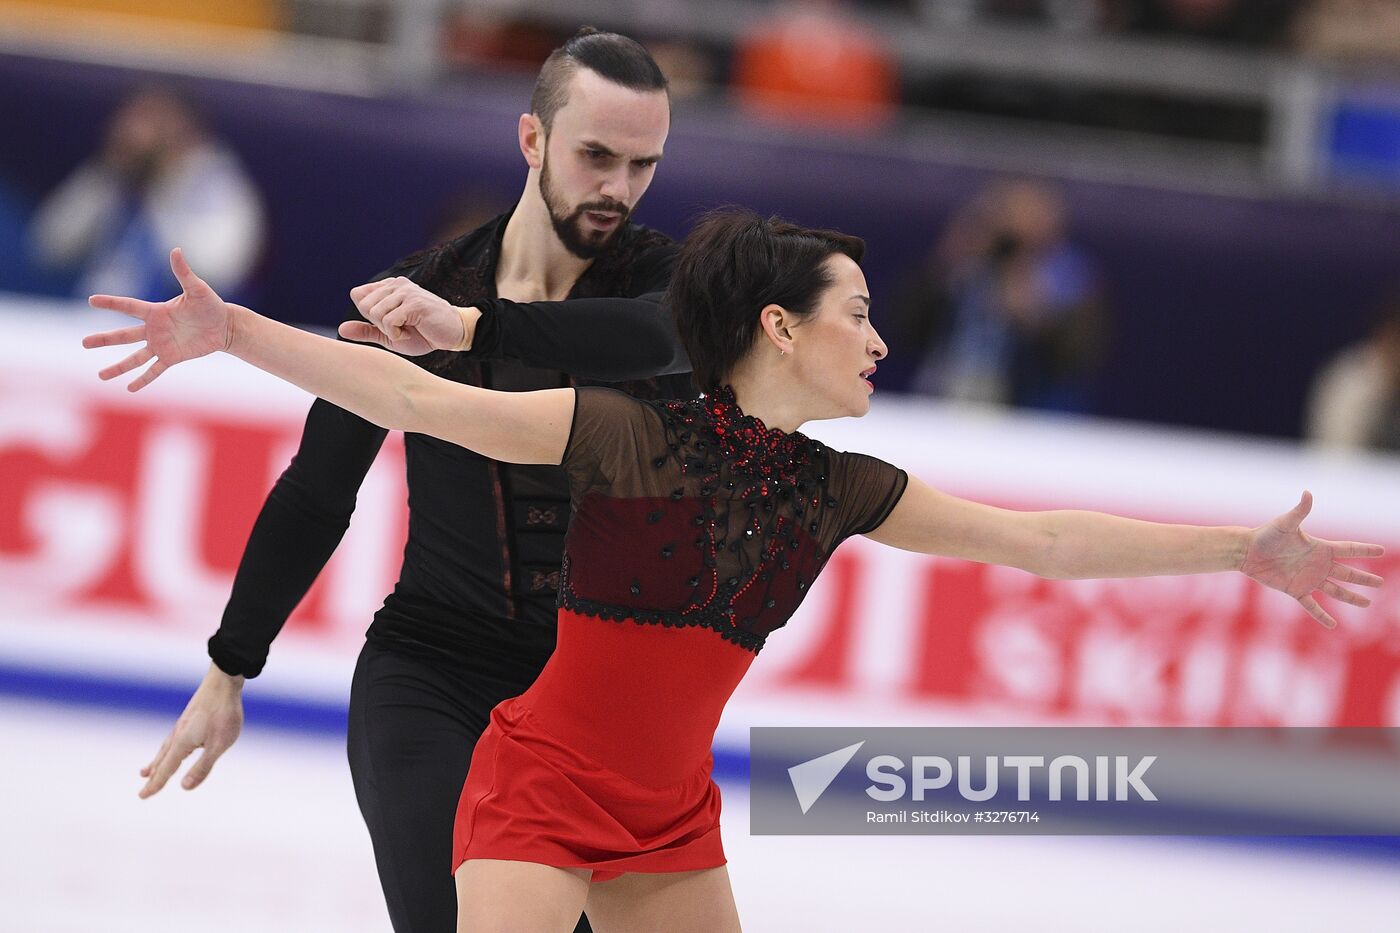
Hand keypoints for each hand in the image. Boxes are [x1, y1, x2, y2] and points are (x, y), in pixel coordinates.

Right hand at [84, 248, 232, 390]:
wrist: (224, 326)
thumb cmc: (211, 305)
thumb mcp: (197, 289)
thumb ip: (183, 273)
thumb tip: (175, 250)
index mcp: (156, 311)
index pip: (128, 306)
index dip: (111, 303)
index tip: (91, 300)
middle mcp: (154, 329)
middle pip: (124, 335)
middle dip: (104, 340)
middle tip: (83, 343)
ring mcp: (161, 345)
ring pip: (134, 358)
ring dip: (118, 367)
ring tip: (100, 376)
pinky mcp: (172, 357)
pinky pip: (154, 370)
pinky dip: (143, 379)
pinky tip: (130, 388)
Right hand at [140, 662, 244, 797]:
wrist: (223, 682)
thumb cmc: (224, 714)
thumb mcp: (218, 745)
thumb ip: (202, 767)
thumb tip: (184, 788)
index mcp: (182, 743)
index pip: (166, 769)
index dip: (155, 784)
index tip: (142, 796)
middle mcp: (178, 734)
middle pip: (162, 760)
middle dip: (153, 776)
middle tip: (143, 790)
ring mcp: (182, 725)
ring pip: (165, 748)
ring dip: (157, 762)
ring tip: (147, 771)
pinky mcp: (189, 718)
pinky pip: (172, 739)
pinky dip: (166, 749)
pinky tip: (172, 747)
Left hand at [340, 276, 478, 355]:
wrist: (455, 334)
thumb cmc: (424, 334)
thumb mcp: (390, 335)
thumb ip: (367, 330)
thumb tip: (341, 329)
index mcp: (389, 287)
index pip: (358, 294)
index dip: (368, 314)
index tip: (387, 323)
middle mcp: (396, 284)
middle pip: (363, 305)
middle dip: (377, 324)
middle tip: (397, 329)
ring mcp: (406, 291)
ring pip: (375, 313)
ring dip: (388, 330)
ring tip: (406, 331)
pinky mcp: (414, 303)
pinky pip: (389, 320)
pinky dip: (397, 334)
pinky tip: (410, 334)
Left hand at [1239, 491, 1384, 628]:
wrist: (1247, 551)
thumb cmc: (1266, 534)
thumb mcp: (1285, 523)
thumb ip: (1300, 511)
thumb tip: (1307, 492)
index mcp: (1320, 548)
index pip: (1348, 549)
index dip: (1365, 550)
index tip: (1382, 550)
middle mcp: (1317, 564)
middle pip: (1348, 573)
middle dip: (1364, 578)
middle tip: (1380, 583)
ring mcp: (1308, 579)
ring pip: (1336, 590)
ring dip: (1351, 597)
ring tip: (1367, 603)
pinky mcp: (1295, 590)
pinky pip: (1312, 606)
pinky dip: (1322, 616)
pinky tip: (1333, 625)